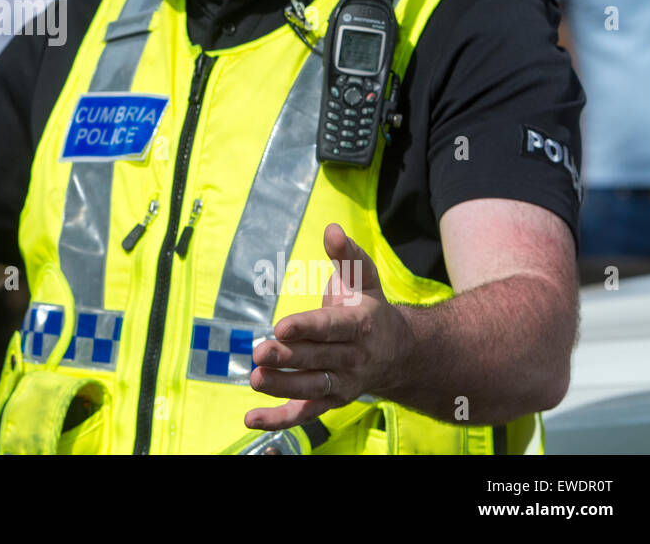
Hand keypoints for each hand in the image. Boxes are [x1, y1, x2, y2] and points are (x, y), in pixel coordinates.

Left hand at [244, 223, 412, 430]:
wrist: (399, 352)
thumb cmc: (369, 307)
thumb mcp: (363, 277)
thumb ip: (346, 255)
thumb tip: (331, 229)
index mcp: (360, 325)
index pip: (330, 327)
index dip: (306, 328)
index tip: (281, 327)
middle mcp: (353, 358)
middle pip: (318, 358)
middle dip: (288, 357)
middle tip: (259, 352)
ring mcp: (343, 383)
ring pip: (311, 388)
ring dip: (282, 387)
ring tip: (254, 379)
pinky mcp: (331, 401)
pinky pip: (305, 413)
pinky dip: (279, 419)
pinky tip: (250, 419)